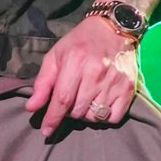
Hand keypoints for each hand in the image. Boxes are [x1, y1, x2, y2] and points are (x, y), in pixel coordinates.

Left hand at [24, 16, 140, 138]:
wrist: (113, 28)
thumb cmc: (79, 42)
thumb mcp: (56, 56)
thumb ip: (43, 82)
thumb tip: (31, 108)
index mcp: (75, 61)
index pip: (62, 99)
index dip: (53, 118)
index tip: (46, 131)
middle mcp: (96, 72)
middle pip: (78, 110)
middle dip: (69, 112)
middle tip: (70, 100)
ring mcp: (114, 81)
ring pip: (95, 117)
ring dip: (86, 115)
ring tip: (85, 101)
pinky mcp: (128, 87)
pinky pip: (113, 117)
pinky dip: (104, 117)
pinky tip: (100, 104)